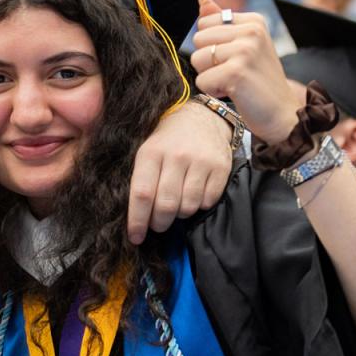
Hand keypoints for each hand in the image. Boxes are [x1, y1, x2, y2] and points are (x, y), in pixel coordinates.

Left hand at [127, 98, 233, 244]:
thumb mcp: (147, 152)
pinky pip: (208, 201)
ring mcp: (201, 161)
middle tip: (158, 224)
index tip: (135, 237)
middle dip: (160, 223)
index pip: (142, 194)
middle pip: (166, 205)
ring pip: (188, 207)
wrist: (201, 118)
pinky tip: (194, 194)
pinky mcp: (221, 167)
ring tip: (177, 203)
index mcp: (151, 153)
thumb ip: (141, 180)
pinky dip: (200, 205)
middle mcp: (176, 156)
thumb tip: (134, 219)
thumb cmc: (167, 141)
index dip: (138, 221)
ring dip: (180, 214)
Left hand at [188, 0, 297, 144]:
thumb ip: (222, 21)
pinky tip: (234, 92)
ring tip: (234, 82)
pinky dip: (212, 91)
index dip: (212, 45)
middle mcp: (252, 31)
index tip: (235, 58)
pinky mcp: (237, 72)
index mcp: (254, 21)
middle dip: (208, 61)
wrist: (284, 114)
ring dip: (210, 76)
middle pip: (198, 40)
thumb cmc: (259, 81)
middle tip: (234, 72)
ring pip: (197, 59)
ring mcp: (245, 51)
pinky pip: (202, 80)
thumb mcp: (245, 46)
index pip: (205, 22)